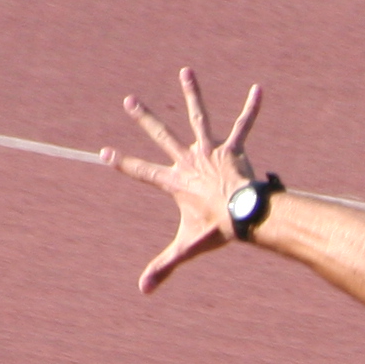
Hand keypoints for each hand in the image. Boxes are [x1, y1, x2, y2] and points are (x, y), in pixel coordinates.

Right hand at [100, 67, 263, 292]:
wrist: (244, 216)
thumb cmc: (216, 230)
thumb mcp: (186, 247)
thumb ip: (164, 267)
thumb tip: (143, 291)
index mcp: (174, 182)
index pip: (141, 172)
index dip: (122, 163)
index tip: (104, 153)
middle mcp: (188, 161)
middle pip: (161, 136)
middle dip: (144, 118)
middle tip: (129, 100)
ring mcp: (210, 151)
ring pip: (198, 117)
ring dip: (192, 94)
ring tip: (186, 72)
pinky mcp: (233, 149)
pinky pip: (244, 125)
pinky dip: (252, 109)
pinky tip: (259, 90)